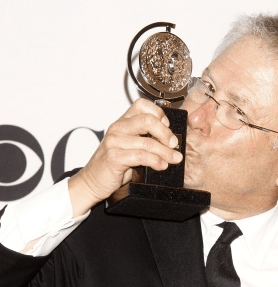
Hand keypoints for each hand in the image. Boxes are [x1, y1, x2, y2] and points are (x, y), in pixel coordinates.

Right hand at [68, 99, 182, 215]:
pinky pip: (141, 156)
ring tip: (174, 159)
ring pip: (148, 142)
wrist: (93, 181)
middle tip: (175, 144)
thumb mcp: (131, 146)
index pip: (142, 105)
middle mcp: (118, 127)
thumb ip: (146, 139)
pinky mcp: (114, 157)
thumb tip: (171, 141)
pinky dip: (155, 161)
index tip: (168, 128)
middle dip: (166, 133)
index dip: (159, 114)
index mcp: (123, 121)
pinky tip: (162, 165)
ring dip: (166, 152)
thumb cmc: (115, 165)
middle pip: (148, 120)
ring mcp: (114, 142)